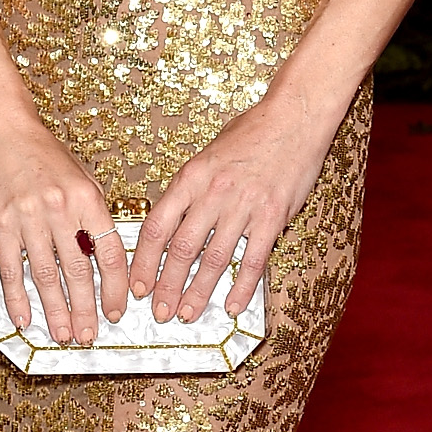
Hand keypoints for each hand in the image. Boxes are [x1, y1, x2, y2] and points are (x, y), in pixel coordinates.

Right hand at [0, 109, 127, 344]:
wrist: (0, 129)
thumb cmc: (43, 154)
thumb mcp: (81, 177)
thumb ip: (93, 215)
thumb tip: (104, 256)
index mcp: (88, 198)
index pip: (109, 253)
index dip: (115, 288)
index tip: (116, 311)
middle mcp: (61, 209)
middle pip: (79, 271)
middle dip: (86, 309)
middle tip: (90, 336)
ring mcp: (28, 217)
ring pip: (47, 275)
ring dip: (56, 310)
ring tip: (64, 334)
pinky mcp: (0, 224)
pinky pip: (12, 268)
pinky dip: (18, 297)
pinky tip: (25, 318)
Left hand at [129, 88, 331, 325]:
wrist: (294, 118)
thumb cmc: (251, 133)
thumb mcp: (208, 155)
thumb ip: (190, 189)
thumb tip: (172, 225)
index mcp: (191, 177)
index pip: (157, 227)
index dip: (144, 262)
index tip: (137, 285)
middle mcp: (213, 193)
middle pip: (182, 250)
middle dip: (167, 286)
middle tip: (159, 311)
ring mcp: (244, 206)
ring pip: (214, 260)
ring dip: (199, 292)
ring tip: (188, 314)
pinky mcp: (272, 216)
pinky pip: (253, 260)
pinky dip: (242, 287)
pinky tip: (233, 305)